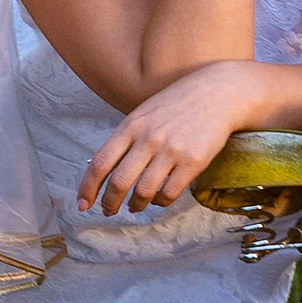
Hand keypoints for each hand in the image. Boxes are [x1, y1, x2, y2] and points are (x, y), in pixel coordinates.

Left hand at [78, 66, 250, 216]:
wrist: (219, 92)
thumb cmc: (178, 104)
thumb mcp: (145, 113)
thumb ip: (126, 138)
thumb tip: (104, 169)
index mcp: (132, 125)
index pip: (100, 163)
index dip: (88, 188)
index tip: (83, 203)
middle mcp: (149, 138)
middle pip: (119, 182)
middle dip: (110, 202)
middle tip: (109, 210)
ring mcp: (172, 150)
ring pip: (144, 192)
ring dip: (136, 205)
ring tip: (135, 207)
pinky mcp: (194, 161)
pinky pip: (170, 192)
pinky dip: (160, 201)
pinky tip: (159, 199)